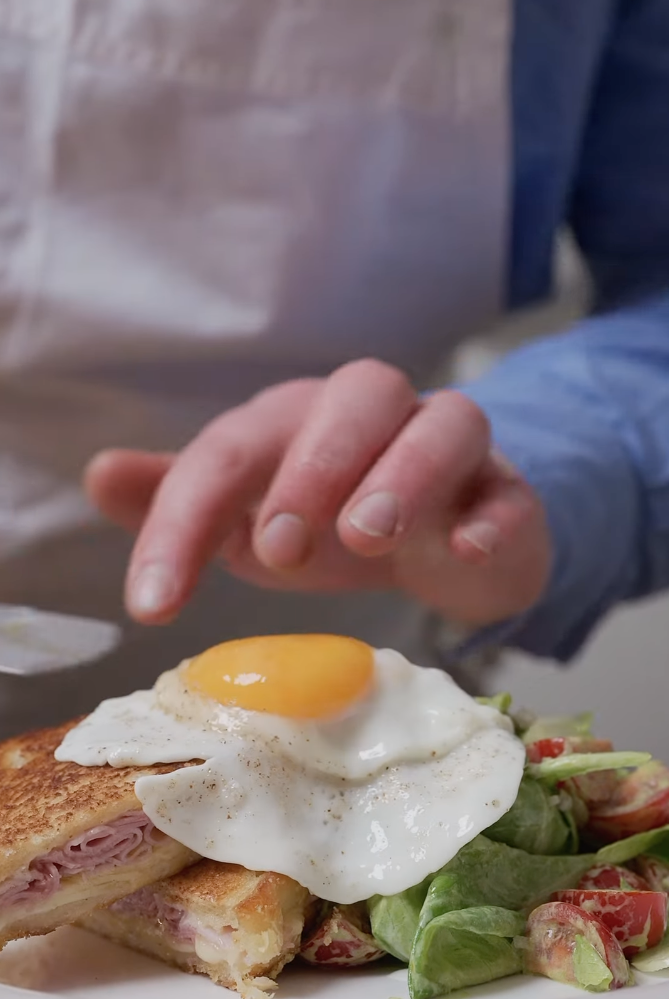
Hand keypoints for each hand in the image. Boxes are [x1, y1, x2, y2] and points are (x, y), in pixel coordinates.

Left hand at [85, 360, 550, 626]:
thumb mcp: (252, 516)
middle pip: (359, 394)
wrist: (451, 537)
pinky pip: (511, 490)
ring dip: (404, 474)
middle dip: (316, 463)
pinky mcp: (507, 494)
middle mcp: (376, 417)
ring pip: (446, 422)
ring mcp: (451, 450)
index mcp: (300, 420)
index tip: (153, 603)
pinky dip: (491, 517)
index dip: (185, 518)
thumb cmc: (337, 521)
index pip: (234, 446)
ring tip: (368, 538)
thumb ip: (183, 500)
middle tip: (281, 547)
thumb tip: (99, 473)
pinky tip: (463, 552)